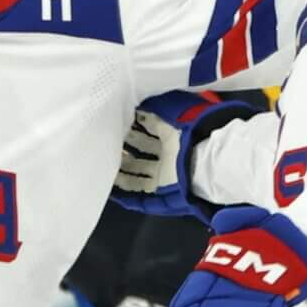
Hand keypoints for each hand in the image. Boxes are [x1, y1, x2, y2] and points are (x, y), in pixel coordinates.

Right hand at [112, 90, 255, 221]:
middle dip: (122, 151)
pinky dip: (127, 197)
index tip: (114, 125)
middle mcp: (168, 158)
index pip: (147, 133)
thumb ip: (152, 112)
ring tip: (102, 169)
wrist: (204, 158)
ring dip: (120, 174)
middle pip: (140, 156)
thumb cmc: (188, 132)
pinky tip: (112, 193)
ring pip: (137, 176)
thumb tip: (136, 107)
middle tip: (104, 145)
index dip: (131, 129)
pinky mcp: (163, 195)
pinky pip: (142, 199)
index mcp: (171, 137)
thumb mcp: (169, 114)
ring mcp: (164, 178)